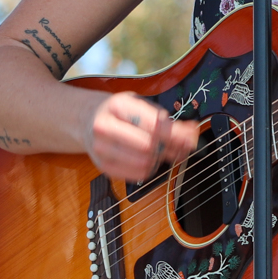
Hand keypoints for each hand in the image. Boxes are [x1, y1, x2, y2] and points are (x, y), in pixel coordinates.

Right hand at [83, 91, 197, 182]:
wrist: (87, 119)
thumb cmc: (118, 111)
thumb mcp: (137, 103)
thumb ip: (162, 118)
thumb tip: (189, 132)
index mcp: (117, 106)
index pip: (152, 124)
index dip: (176, 133)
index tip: (190, 136)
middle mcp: (105, 127)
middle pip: (148, 146)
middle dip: (171, 148)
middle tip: (184, 146)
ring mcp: (102, 149)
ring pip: (144, 162)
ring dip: (162, 159)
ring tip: (170, 152)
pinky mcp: (104, 167)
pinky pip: (136, 174)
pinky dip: (151, 168)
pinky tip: (155, 159)